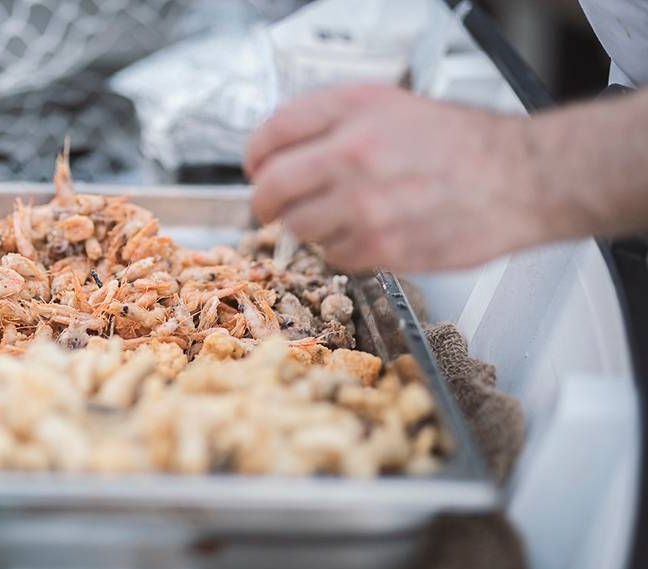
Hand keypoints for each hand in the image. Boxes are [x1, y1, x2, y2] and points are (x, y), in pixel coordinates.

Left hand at [244, 85, 555, 271]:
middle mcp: (354, 156)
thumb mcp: (393, 105)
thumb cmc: (462, 143)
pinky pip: (334, 255)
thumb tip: (280, 148)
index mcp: (354, 113)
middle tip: (271, 205)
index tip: (257, 167)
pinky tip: (371, 231)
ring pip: (298, 228)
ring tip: (340, 214)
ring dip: (309, 224)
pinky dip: (343, 248)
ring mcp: (366, 207)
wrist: (521, 179)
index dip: (255, 155)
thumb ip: (333, 120)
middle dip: (264, 200)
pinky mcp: (382, 248)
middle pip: (270, 189)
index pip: (272, 134)